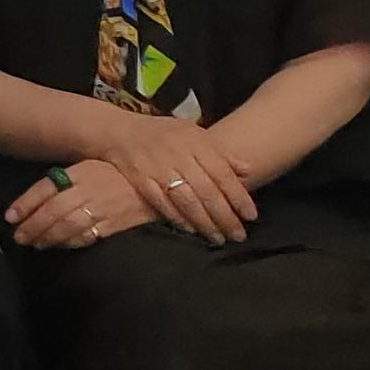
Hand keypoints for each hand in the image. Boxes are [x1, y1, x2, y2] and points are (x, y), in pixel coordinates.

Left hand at [7, 162, 157, 248]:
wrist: (162, 183)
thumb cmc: (121, 173)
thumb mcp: (90, 167)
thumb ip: (66, 180)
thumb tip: (34, 200)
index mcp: (81, 171)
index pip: (46, 187)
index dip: (25, 203)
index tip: (9, 217)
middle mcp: (89, 189)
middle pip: (53, 210)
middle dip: (32, 226)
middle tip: (18, 237)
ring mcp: (103, 208)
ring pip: (67, 225)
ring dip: (47, 237)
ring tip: (34, 243)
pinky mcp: (115, 224)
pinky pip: (87, 236)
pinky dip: (70, 242)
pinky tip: (59, 245)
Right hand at [84, 114, 255, 241]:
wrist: (119, 131)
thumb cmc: (162, 133)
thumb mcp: (194, 133)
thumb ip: (220, 153)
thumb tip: (248, 170)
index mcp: (195, 142)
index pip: (223, 174)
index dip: (239, 197)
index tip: (251, 216)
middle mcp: (178, 155)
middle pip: (207, 191)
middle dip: (225, 216)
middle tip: (239, 235)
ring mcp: (158, 168)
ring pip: (186, 201)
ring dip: (204, 222)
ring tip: (218, 238)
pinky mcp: (140, 180)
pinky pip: (161, 203)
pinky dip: (177, 218)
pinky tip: (191, 229)